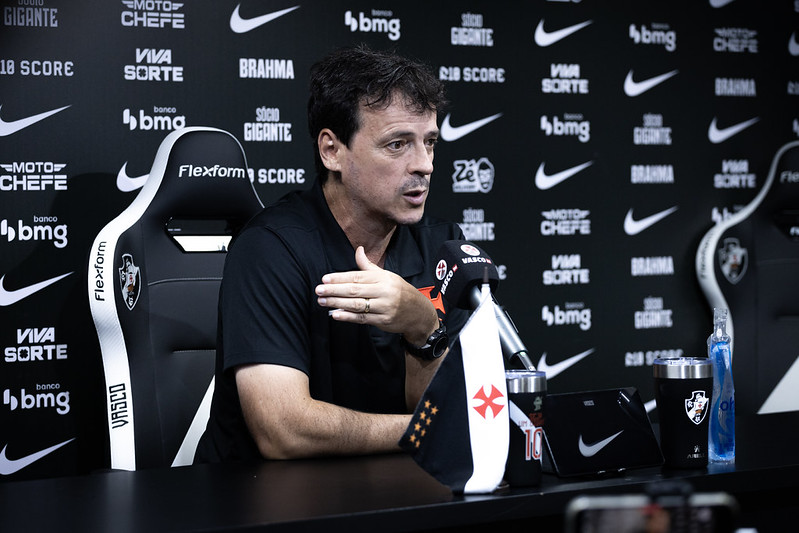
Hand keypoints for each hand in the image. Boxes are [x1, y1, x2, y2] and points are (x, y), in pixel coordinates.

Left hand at [315, 246, 438, 343]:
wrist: (419, 312)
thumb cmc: (399, 291)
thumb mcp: (387, 276)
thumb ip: (368, 266)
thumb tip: (358, 250)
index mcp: (383, 278)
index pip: (357, 276)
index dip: (340, 278)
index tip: (324, 279)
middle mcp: (384, 291)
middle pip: (355, 290)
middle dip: (334, 290)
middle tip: (319, 290)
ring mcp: (384, 307)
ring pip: (357, 305)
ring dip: (337, 303)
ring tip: (322, 301)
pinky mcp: (383, 320)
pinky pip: (362, 319)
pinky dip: (347, 317)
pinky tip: (335, 314)